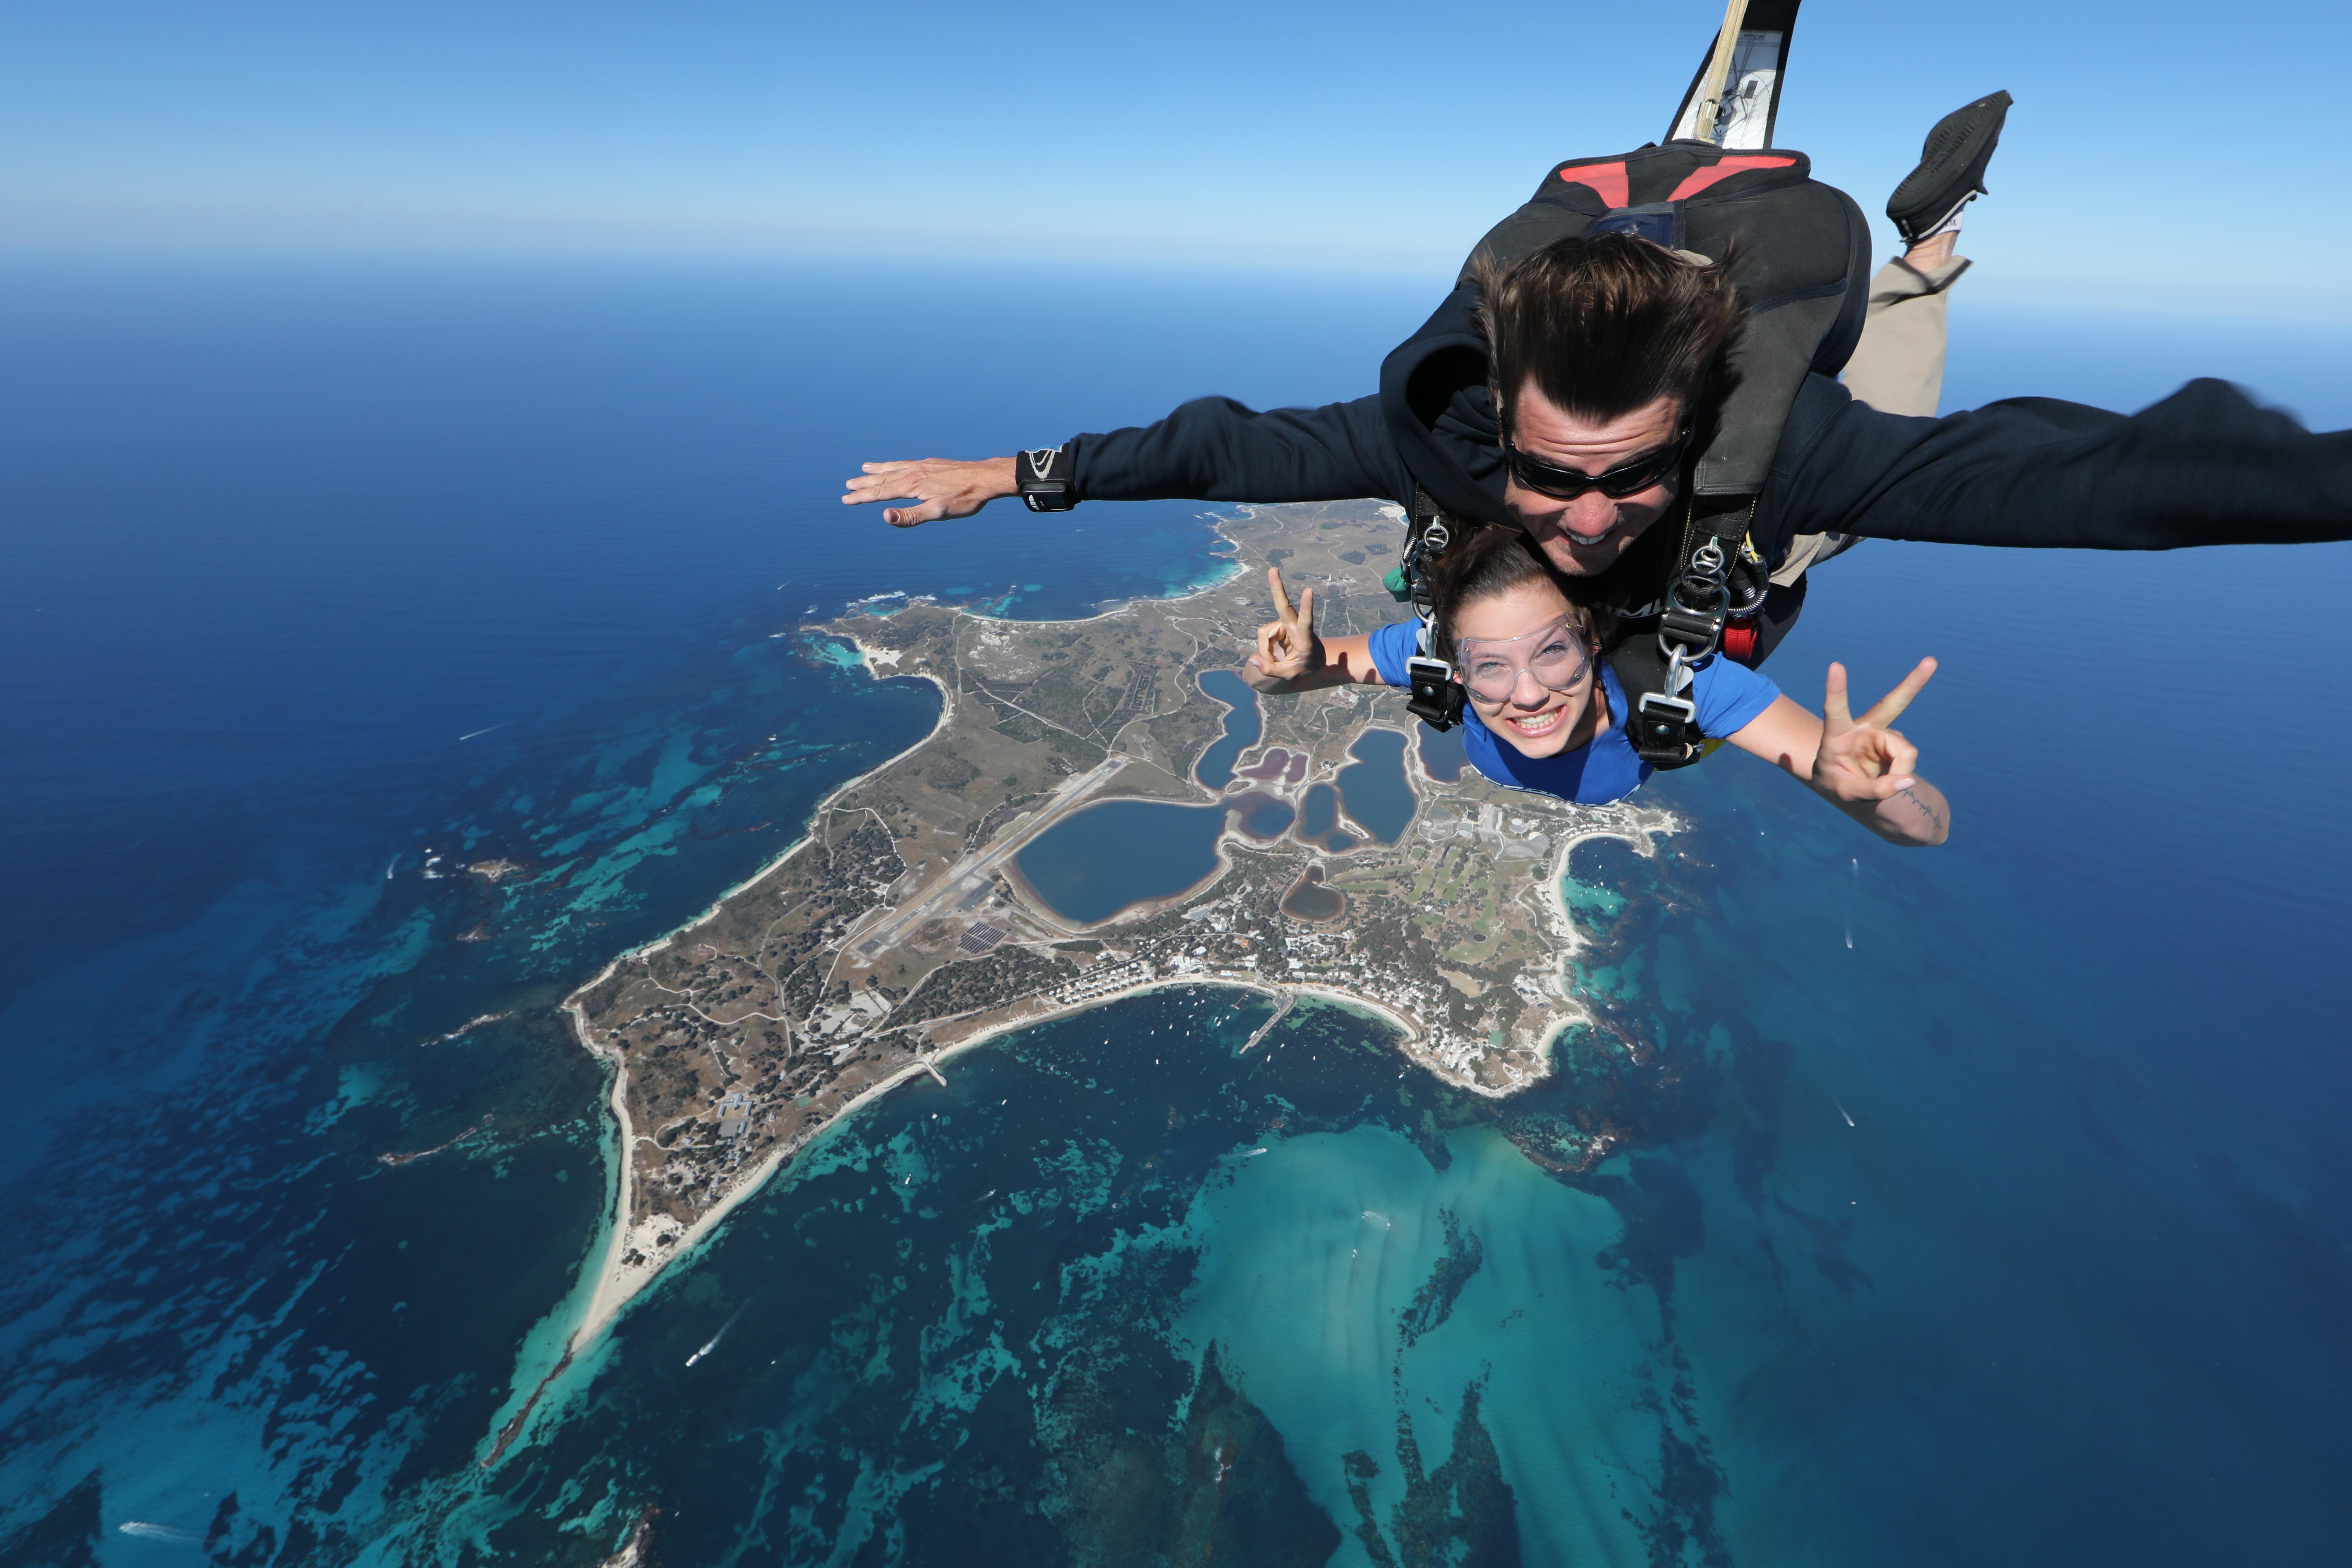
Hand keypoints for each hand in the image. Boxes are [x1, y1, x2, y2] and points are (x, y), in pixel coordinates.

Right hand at [841, 456, 1018, 526]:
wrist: (985, 478)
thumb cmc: (963, 499)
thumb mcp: (937, 512)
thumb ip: (910, 516)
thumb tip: (885, 516)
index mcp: (911, 486)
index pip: (880, 493)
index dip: (862, 497)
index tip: (845, 499)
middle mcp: (913, 472)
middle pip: (883, 478)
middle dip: (864, 483)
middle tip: (847, 485)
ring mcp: (922, 466)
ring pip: (894, 468)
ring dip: (877, 470)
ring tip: (864, 468)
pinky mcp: (932, 463)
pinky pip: (906, 462)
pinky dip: (895, 464)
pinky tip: (897, 465)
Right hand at [1242, 567, 1324, 688]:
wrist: (1309, 661)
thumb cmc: (1304, 667)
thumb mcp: (1289, 675)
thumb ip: (1271, 670)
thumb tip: (1253, 659)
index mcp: (1305, 639)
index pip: (1307, 621)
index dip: (1307, 607)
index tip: (1309, 590)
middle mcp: (1295, 627)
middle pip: (1283, 606)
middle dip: (1277, 587)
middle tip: (1273, 569)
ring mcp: (1285, 625)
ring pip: (1264, 634)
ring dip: (1265, 650)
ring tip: (1275, 661)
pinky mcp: (1277, 626)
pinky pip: (1262, 637)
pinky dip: (1264, 648)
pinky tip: (1274, 654)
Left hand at [1809, 657, 1935, 803]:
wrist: (1845, 783)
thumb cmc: (1836, 781)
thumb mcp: (1845, 792)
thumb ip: (1874, 789)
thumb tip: (1908, 781)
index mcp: (1838, 733)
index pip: (1835, 710)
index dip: (1836, 689)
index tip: (1835, 665)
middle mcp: (1864, 728)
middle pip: (1892, 704)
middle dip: (1913, 683)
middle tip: (1931, 661)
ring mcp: (1883, 735)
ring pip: (1905, 752)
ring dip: (1900, 771)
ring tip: (1883, 784)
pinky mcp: (1896, 744)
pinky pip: (1908, 761)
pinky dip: (1902, 774)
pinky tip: (1889, 776)